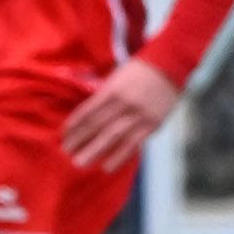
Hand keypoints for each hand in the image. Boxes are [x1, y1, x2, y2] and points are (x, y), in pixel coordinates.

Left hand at [62, 59, 181, 170]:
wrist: (169, 66)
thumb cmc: (138, 72)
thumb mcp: (116, 78)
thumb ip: (103, 96)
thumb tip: (86, 117)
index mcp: (112, 90)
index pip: (87, 112)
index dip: (74, 125)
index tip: (63, 137)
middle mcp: (125, 104)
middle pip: (97, 126)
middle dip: (80, 140)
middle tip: (66, 154)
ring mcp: (140, 115)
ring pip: (114, 137)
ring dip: (96, 151)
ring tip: (81, 163)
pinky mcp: (153, 124)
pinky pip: (134, 143)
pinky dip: (120, 156)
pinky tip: (108, 166)